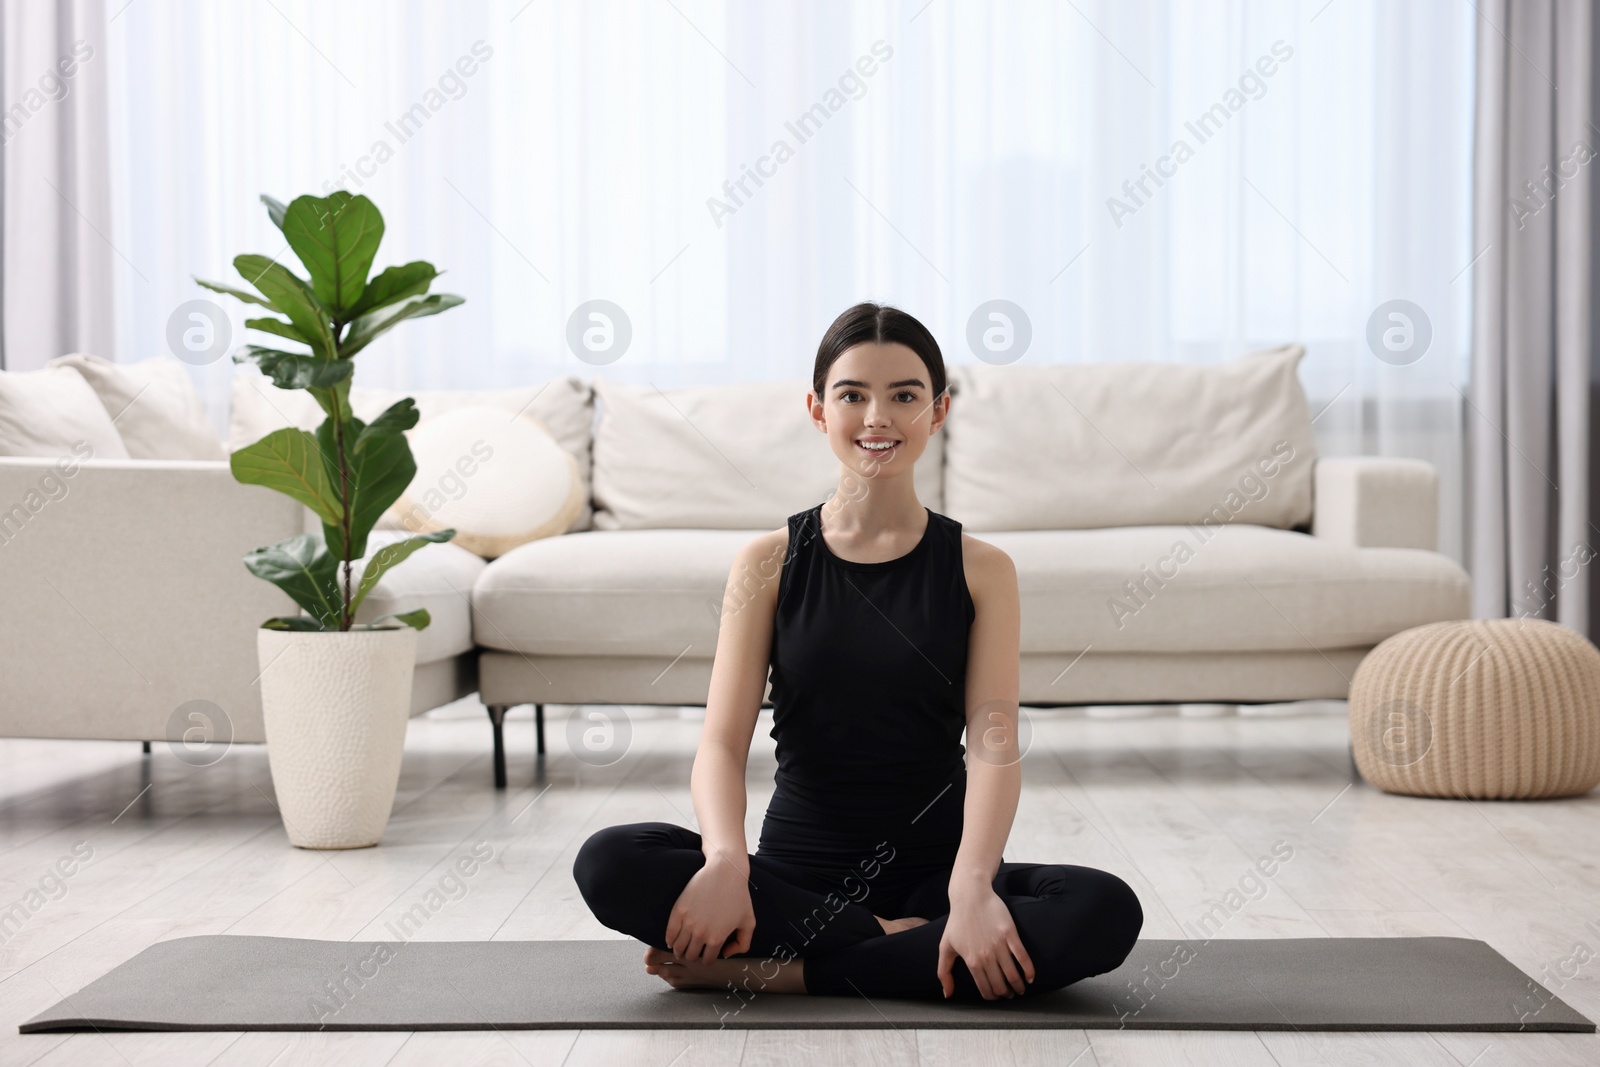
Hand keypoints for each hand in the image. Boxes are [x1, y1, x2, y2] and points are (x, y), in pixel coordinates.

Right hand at [664, 853, 755, 963]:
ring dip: (680, 950)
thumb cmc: (739, 895)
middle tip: (693, 951)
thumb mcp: (749, 922)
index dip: (707, 959)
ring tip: (682, 948)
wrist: (725, 871)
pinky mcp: (678, 911)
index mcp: (716, 938)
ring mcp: (688, 922)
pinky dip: (669, 940)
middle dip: (693, 956)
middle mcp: (701, 933)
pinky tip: (671, 940)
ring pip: (678, 948)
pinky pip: (669, 933)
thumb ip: (743, 944)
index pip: (707, 961)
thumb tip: (726, 955)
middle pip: (691, 956)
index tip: (706, 954)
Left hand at [936, 885, 1035, 999]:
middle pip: (1001, 985)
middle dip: (1006, 994)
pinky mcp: (1010, 934)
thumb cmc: (957, 921)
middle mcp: (986, 957)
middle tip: (1010, 994)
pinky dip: (1029, 971)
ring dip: (1019, 987)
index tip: (997, 997)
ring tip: (1020, 988)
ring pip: (1013, 975)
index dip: (993, 997)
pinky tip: (1030, 977)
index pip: (985, 989)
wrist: (970, 897)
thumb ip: (944, 972)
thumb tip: (947, 994)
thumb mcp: (945, 947)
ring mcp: (999, 945)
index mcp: (972, 962)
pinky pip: (1023, 957)